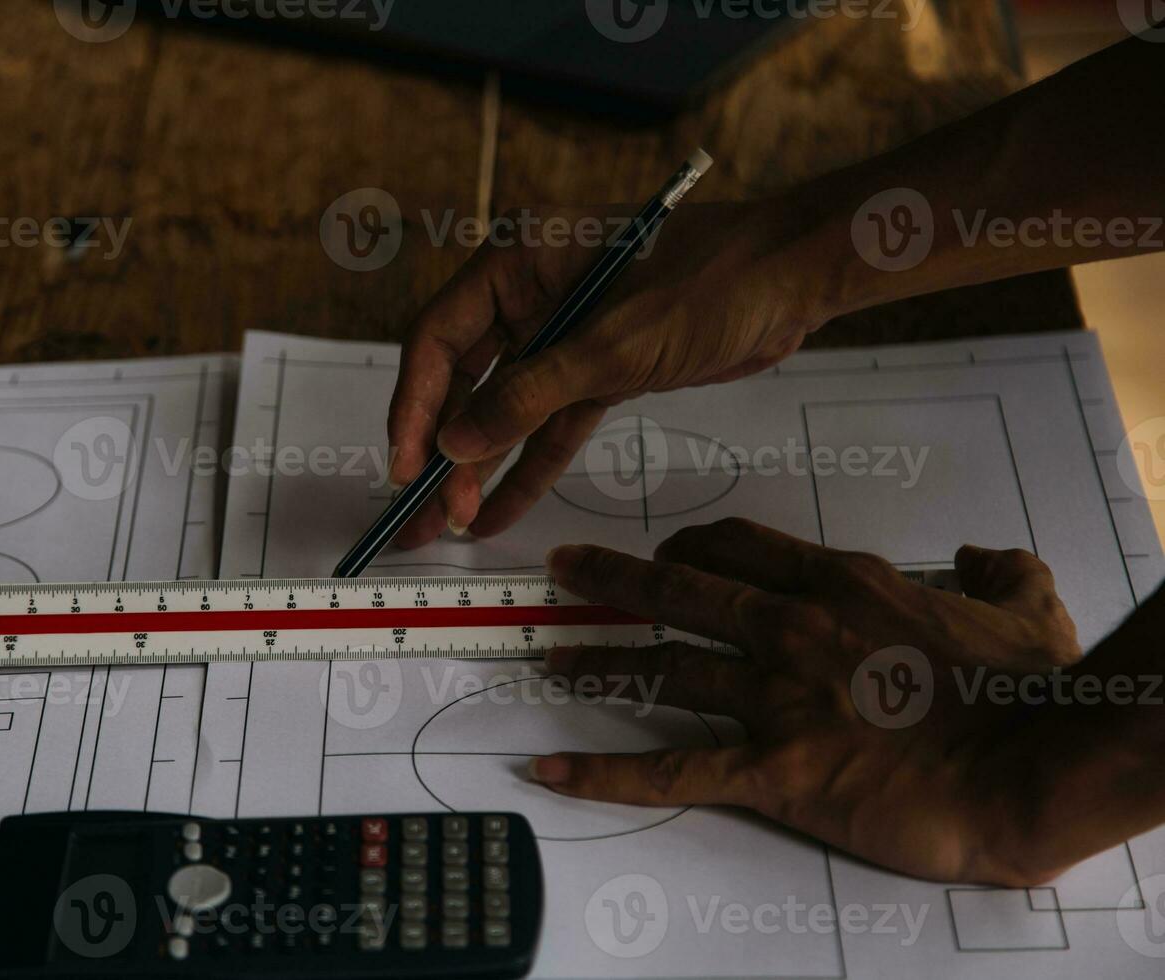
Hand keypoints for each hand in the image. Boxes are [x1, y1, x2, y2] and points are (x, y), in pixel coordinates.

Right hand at [386, 202, 823, 546]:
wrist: (797, 277)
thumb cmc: (711, 283)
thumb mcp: (613, 345)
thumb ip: (529, 395)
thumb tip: (453, 445)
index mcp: (518, 258)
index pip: (439, 336)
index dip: (415, 406)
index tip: (405, 467)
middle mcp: (530, 293)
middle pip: (464, 379)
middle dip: (442, 449)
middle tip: (420, 515)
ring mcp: (564, 335)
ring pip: (505, 411)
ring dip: (479, 468)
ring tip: (448, 527)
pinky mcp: (600, 370)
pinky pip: (552, 425)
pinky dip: (529, 467)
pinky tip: (498, 512)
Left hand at [530, 518, 1087, 885]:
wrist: (1031, 764)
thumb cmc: (1030, 691)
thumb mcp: (1029, 606)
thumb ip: (1000, 570)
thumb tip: (985, 557)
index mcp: (840, 583)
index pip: (735, 545)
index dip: (688, 545)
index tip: (666, 552)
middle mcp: (791, 626)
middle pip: (677, 589)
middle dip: (612, 577)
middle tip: (565, 571)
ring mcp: (776, 695)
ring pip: (661, 668)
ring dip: (599, 662)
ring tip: (551, 656)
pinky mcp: (775, 767)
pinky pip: (672, 769)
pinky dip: (605, 772)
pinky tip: (552, 770)